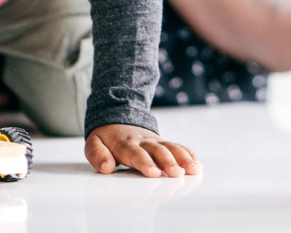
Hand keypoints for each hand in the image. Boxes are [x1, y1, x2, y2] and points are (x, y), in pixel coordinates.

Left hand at [85, 124, 201, 177]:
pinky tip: (197, 165)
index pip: (135, 153)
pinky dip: (188, 155)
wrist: (116, 117)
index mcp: (124, 143)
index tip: (153, 173)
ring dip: (183, 159)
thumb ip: (97, 155)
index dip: (144, 163)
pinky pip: (178, 147)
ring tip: (194, 170)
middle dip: (168, 162)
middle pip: (157, 151)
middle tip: (177, 174)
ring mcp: (155, 141)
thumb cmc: (106, 138)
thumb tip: (106, 167)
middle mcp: (143, 141)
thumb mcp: (93, 143)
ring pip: (171, 148)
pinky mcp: (163, 143)